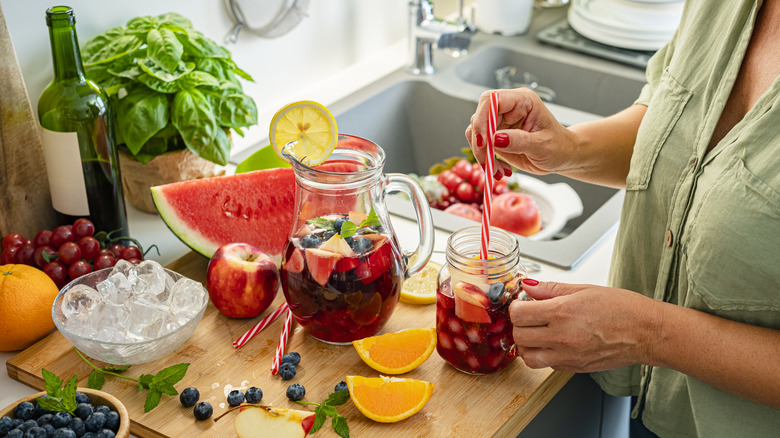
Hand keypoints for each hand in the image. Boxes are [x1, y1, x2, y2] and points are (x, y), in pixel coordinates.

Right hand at [464, 89, 576, 178]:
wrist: (562, 156)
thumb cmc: (559, 146)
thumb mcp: (543, 146)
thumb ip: (519, 141)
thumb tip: (496, 139)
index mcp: (523, 101)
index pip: (492, 100)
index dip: (483, 118)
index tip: (484, 141)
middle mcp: (509, 108)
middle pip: (479, 116)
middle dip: (479, 141)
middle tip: (487, 162)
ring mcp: (500, 121)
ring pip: (475, 132)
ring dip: (481, 154)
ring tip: (496, 170)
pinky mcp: (495, 136)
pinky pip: (480, 145)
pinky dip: (485, 159)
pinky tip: (499, 169)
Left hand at [509, 279, 660, 372]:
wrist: (647, 333)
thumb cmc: (622, 309)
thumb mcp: (584, 289)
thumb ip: (551, 289)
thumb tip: (528, 287)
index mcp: (563, 313)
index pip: (519, 314)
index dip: (516, 307)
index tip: (522, 303)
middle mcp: (562, 337)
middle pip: (519, 336)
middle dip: (519, 325)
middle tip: (529, 316)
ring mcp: (568, 356)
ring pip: (528, 357)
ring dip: (527, 344)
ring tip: (538, 332)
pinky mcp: (574, 368)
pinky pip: (546, 365)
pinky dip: (543, 355)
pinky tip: (554, 342)